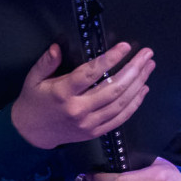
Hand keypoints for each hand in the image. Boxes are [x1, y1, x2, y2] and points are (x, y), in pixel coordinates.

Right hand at [10, 42, 153, 149]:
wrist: (31, 134)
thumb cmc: (33, 101)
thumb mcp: (33, 78)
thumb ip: (46, 62)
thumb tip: (57, 46)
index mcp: (62, 93)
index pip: (90, 73)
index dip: (110, 59)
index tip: (125, 46)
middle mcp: (78, 109)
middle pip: (113, 88)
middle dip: (133, 69)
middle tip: (147, 54)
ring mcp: (88, 123)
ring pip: (120, 103)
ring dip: (138, 84)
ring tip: (149, 67)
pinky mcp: (94, 133)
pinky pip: (119, 118)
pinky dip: (134, 104)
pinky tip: (143, 89)